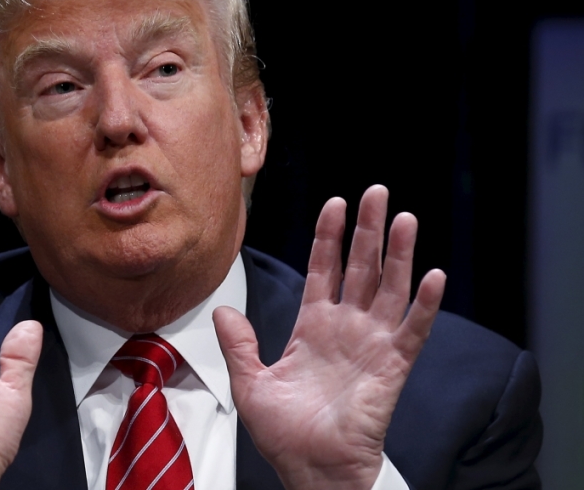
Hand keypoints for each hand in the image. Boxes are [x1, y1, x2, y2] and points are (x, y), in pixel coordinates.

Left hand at [214, 185, 444, 488]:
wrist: (311, 470)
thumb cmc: (285, 433)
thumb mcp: (250, 383)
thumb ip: (239, 344)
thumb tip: (222, 308)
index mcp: (313, 327)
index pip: (323, 269)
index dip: (329, 237)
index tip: (335, 204)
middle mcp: (345, 328)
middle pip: (361, 268)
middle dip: (368, 230)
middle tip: (377, 192)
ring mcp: (371, 345)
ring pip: (390, 289)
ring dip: (399, 254)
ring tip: (405, 219)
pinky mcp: (391, 368)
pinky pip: (411, 332)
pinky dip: (423, 305)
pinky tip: (432, 276)